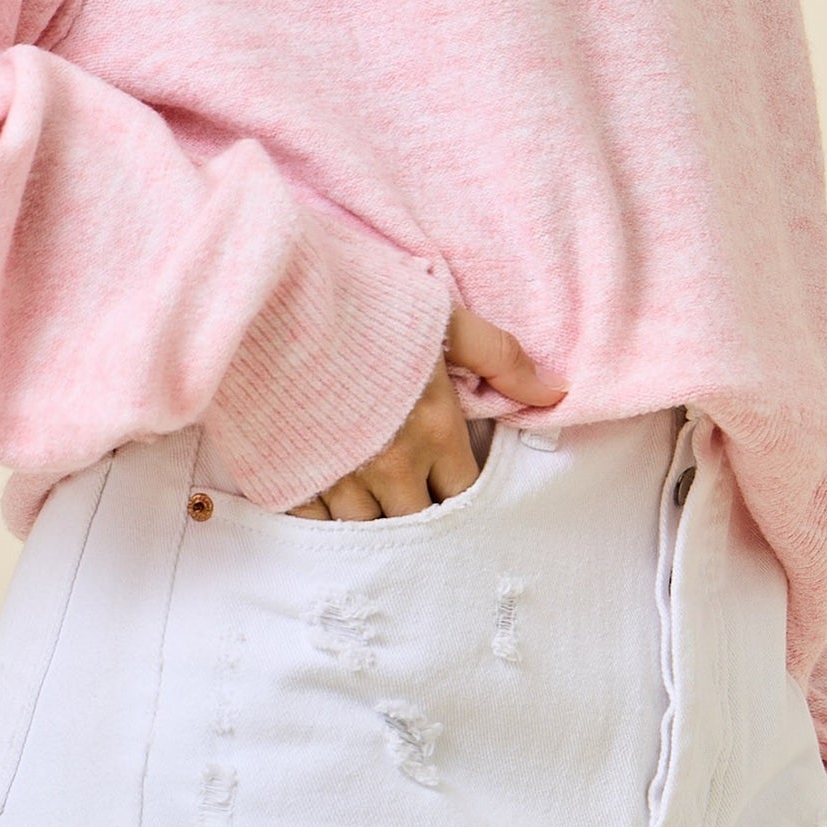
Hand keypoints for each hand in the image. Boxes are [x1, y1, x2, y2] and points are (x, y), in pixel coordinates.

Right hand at [283, 305, 567, 519]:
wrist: (270, 296)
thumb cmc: (360, 300)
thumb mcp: (441, 317)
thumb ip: (500, 356)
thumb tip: (556, 391)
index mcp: (434, 429)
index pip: (465, 495)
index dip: (462, 494)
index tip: (450, 483)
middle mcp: (390, 465)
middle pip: (419, 524)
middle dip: (419, 514)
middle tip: (411, 498)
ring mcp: (336, 478)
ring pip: (366, 530)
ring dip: (371, 519)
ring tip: (369, 500)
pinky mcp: (288, 478)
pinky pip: (313, 524)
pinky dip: (321, 516)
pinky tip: (324, 494)